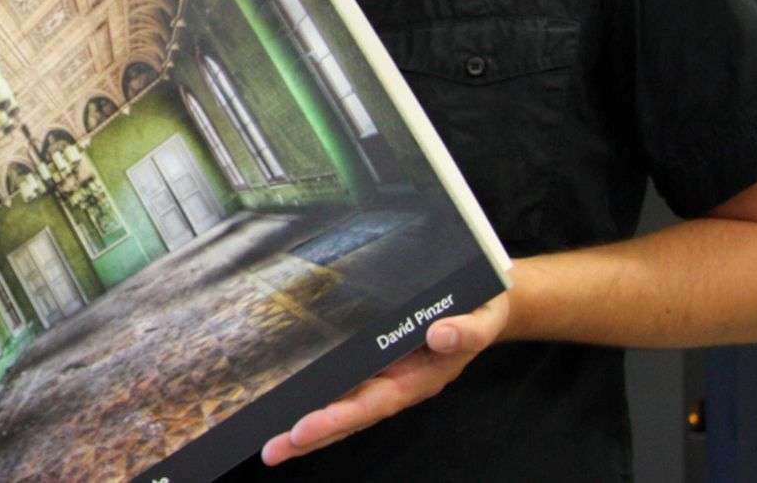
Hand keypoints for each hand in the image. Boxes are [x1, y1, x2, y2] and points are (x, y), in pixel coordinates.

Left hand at [260, 293, 509, 465]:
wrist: (485, 305)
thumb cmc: (480, 313)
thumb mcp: (482, 320)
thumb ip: (466, 330)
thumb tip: (439, 334)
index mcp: (418, 380)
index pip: (372, 403)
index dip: (338, 417)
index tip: (303, 429)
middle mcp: (396, 384)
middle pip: (349, 415)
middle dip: (311, 435)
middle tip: (271, 450)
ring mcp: (385, 376)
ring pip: (343, 404)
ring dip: (309, 423)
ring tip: (271, 443)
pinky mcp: (377, 362)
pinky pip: (346, 383)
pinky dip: (320, 396)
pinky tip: (290, 404)